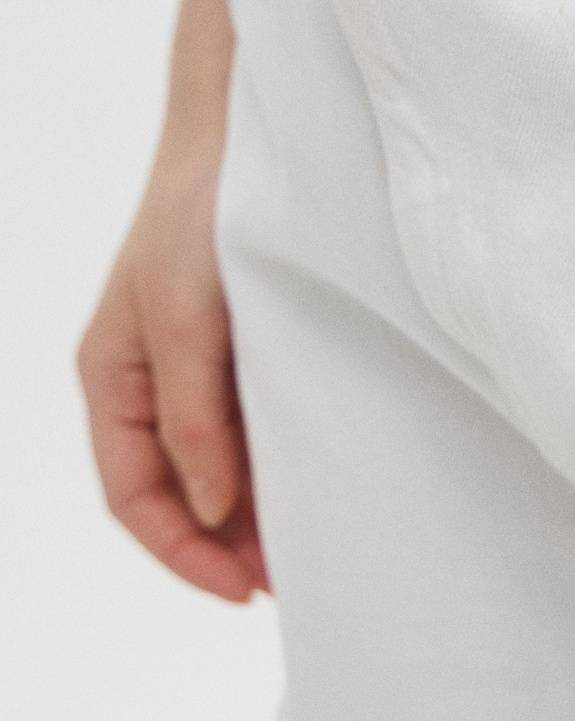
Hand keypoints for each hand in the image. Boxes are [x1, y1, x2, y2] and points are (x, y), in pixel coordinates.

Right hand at [77, 137, 267, 603]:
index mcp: (112, 377)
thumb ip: (193, 415)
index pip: (133, 496)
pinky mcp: (243, 341)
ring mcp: (196, 361)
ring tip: (312, 544)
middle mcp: (149, 378)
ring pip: (217, 460)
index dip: (182, 553)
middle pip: (177, 489)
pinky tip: (318, 476)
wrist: (246, 130)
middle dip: (226, 542)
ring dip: (255, 506)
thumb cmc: (200, 213)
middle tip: (295, 579)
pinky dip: (276, 457)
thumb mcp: (188, 318)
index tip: (245, 590)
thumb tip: (207, 511)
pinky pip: (251, 420)